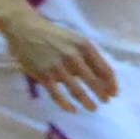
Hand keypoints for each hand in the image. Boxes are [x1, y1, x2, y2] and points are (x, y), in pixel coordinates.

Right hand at [0, 8, 119, 110]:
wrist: (25, 28)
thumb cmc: (54, 35)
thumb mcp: (76, 40)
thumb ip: (88, 57)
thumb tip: (102, 78)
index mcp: (85, 47)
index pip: (104, 69)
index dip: (111, 84)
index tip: (114, 93)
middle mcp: (73, 57)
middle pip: (93, 81)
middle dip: (101, 94)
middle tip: (106, 102)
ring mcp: (57, 67)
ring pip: (77, 90)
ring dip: (87, 102)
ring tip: (93, 108)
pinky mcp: (43, 74)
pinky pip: (56, 94)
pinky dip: (65, 104)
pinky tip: (72, 110)